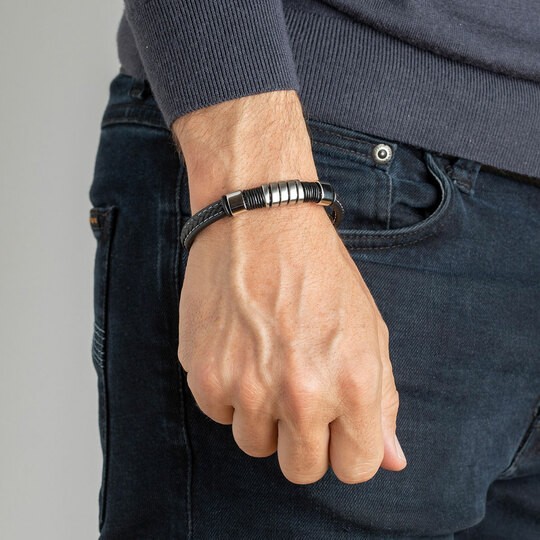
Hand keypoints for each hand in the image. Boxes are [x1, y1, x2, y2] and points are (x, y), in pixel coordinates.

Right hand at [173, 91, 406, 484]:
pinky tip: (237, 350)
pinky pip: (219, 414)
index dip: (347, 447)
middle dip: (304, 440)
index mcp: (352, 383)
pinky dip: (228, 392)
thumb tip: (391, 461)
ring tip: (265, 364)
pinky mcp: (205, 374)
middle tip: (298, 394)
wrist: (261, 223)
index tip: (338, 425)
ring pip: (254, 445)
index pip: (355, 467)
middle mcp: (300, 393)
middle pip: (301, 469)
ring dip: (262, 416)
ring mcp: (247, 386)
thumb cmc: (321, 273)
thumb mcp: (369, 330)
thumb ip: (383, 402)